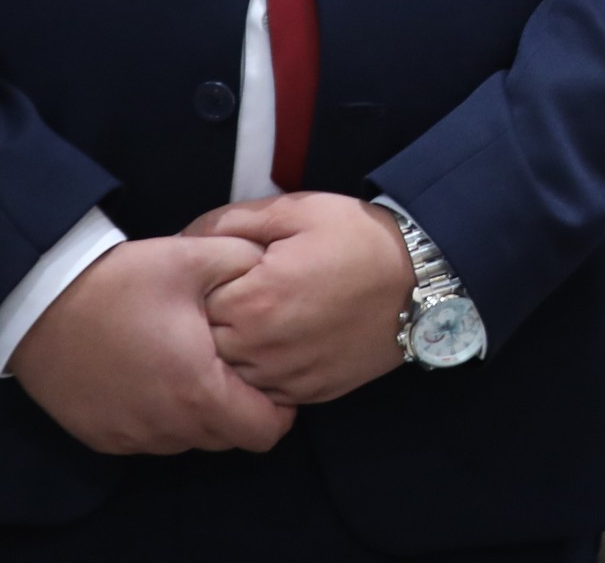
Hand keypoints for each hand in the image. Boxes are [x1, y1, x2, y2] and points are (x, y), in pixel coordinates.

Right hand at [10, 236, 290, 453]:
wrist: (37, 301)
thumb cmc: (121, 281)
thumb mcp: (194, 256)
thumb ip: (247, 263)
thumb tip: (279, 271)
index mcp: (198, 390)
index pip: (265, 432)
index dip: (280, 407)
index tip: (270, 376)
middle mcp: (166, 427)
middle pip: (229, 438)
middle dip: (242, 407)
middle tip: (233, 364)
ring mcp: (130, 437)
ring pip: (190, 440)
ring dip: (200, 413)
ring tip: (193, 364)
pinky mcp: (101, 437)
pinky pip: (151, 438)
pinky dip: (164, 417)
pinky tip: (155, 374)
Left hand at [185, 192, 417, 404]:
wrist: (421, 276)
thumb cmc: (357, 238)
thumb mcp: (295, 211)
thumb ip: (231, 222)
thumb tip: (183, 239)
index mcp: (252, 300)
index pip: (193, 304)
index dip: (204, 285)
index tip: (225, 273)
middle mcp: (263, 348)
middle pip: (205, 346)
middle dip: (214, 321)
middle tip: (243, 295)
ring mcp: (287, 376)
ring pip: (231, 376)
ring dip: (235, 352)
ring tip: (262, 320)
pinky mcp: (310, 392)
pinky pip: (266, 393)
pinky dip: (264, 372)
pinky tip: (283, 343)